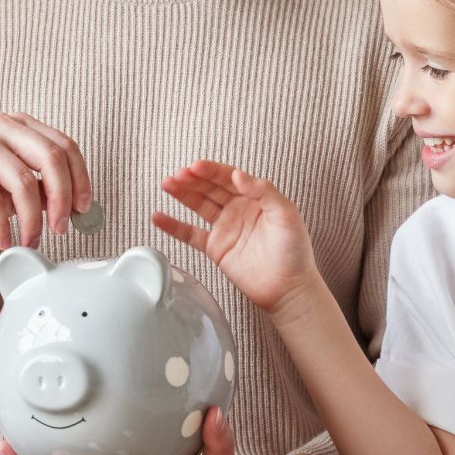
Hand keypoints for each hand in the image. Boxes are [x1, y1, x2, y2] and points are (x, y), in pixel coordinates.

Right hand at [151, 161, 319, 316]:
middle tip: (179, 174)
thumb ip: (264, 191)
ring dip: (182, 194)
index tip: (196, 166)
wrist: (289, 288)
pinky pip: (190, 234)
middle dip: (193, 179)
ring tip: (167, 184)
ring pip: (198, 205)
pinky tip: (159, 217)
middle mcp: (238, 209)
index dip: (211, 171)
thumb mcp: (287, 214)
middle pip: (210, 188)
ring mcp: (225, 228)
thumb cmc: (295, 251)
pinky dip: (174, 226)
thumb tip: (238, 174)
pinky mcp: (215, 248)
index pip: (228, 177)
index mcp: (255, 198)